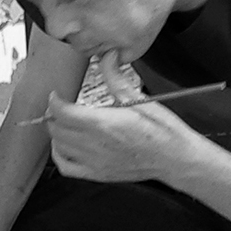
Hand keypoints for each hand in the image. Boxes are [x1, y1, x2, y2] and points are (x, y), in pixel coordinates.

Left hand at [43, 89, 204, 183]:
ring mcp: (94, 162)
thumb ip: (117, 79)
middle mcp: (95, 144)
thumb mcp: (140, 99)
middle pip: (57, 128)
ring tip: (64, 123)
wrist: (175, 158)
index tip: (56, 95)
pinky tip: (65, 146)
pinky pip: (66, 167)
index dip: (55, 101)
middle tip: (61, 106)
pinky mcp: (97, 174)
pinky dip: (59, 155)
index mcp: (104, 123)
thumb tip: (108, 57)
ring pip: (59, 146)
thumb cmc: (163, 130)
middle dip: (54, 115)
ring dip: (57, 133)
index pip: (63, 112)